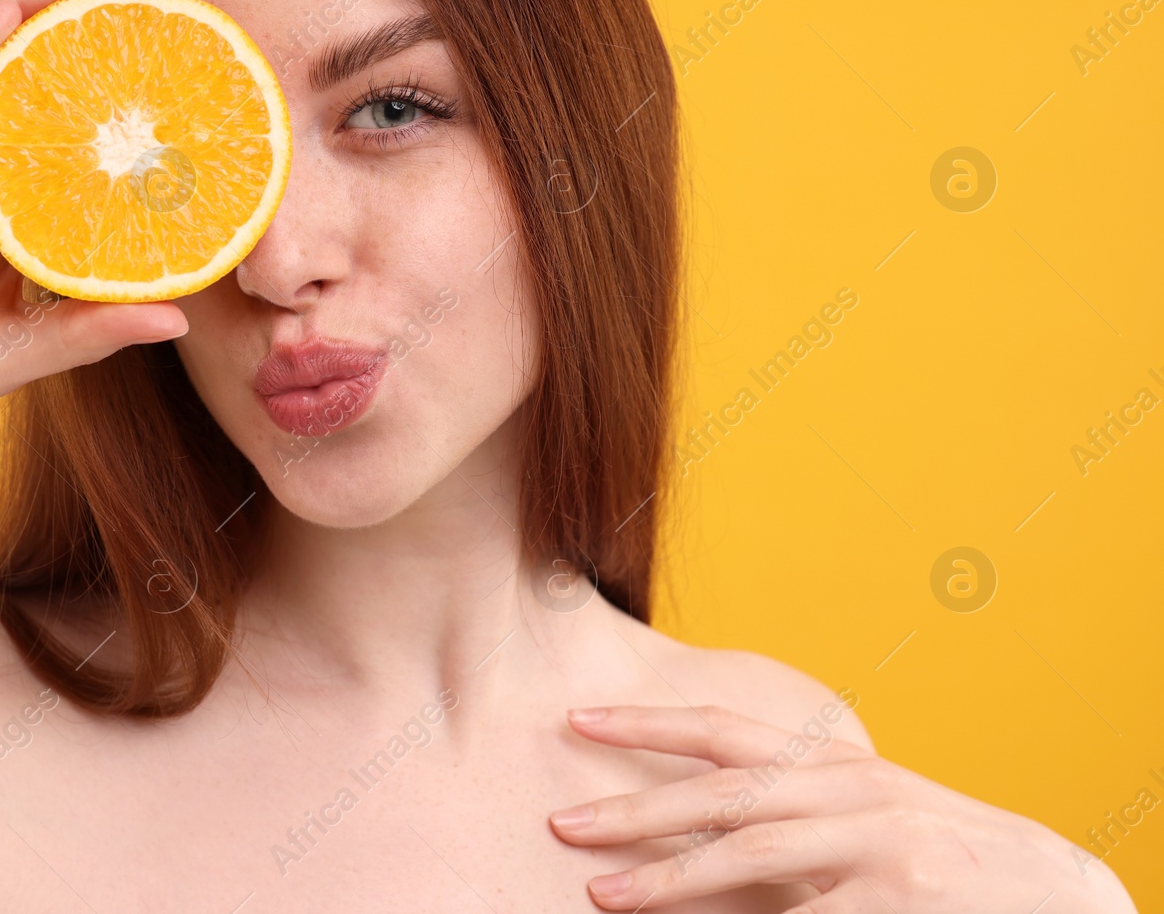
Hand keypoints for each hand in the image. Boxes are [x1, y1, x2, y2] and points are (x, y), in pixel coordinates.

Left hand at [547, 705, 1135, 912]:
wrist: (1052, 890)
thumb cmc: (937, 852)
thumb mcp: (859, 812)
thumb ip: (783, 808)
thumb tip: (688, 823)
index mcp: (831, 762)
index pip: (722, 731)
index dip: (646, 723)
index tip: (576, 720)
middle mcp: (850, 790)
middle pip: (721, 794)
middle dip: (634, 809)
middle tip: (562, 822)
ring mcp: (878, 845)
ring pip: (751, 854)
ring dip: (669, 877)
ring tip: (603, 893)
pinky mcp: (897, 902)